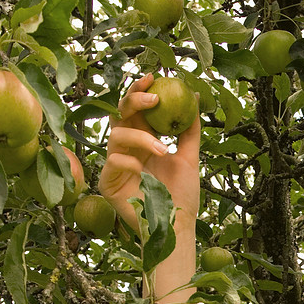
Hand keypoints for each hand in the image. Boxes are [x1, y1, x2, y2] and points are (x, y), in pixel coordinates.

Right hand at [98, 72, 200, 233]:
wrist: (177, 226)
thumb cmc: (182, 196)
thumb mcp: (190, 158)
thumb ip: (189, 130)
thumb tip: (195, 97)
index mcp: (143, 139)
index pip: (136, 109)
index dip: (140, 90)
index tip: (154, 77)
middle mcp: (127, 149)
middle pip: (120, 114)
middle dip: (134, 101)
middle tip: (154, 99)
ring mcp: (116, 164)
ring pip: (117, 136)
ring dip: (142, 138)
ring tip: (163, 150)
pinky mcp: (108, 183)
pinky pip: (113, 162)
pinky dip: (130, 161)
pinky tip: (144, 171)